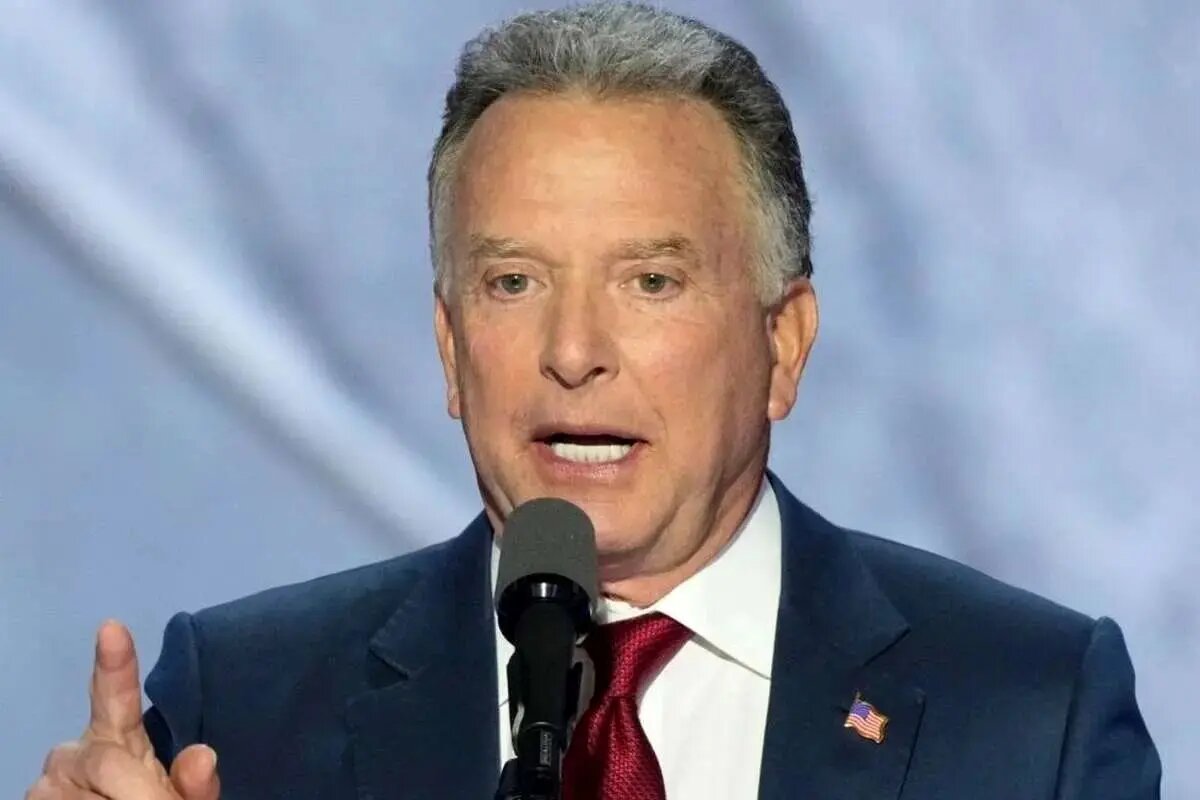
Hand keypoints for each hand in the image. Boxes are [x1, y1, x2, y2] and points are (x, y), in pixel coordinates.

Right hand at [26, 620, 220, 799]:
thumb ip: (194, 783)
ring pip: (83, 797)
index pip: (115, 696)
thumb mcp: (179, 797)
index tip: (113, 628)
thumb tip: (203, 757)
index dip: (115, 665)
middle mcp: (75, 753)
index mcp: (117, 739)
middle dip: (138, 793)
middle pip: (107, 763)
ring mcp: (48, 782)